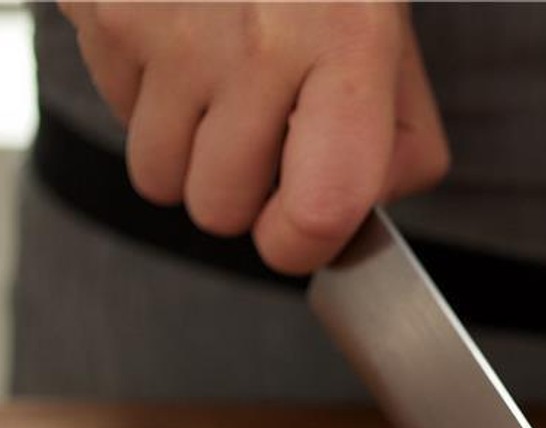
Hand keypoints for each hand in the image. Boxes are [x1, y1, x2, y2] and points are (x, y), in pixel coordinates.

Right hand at [60, 2, 448, 273]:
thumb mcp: (392, 44)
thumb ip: (401, 148)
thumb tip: (352, 226)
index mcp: (350, 48)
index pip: (319, 211)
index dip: (302, 246)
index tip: (300, 230)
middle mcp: (260, 39)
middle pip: (222, 211)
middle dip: (239, 194)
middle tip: (259, 133)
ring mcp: (173, 26)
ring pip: (160, 179)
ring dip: (187, 155)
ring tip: (219, 88)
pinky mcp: (105, 10)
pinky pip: (117, 112)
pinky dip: (146, 97)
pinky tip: (182, 43)